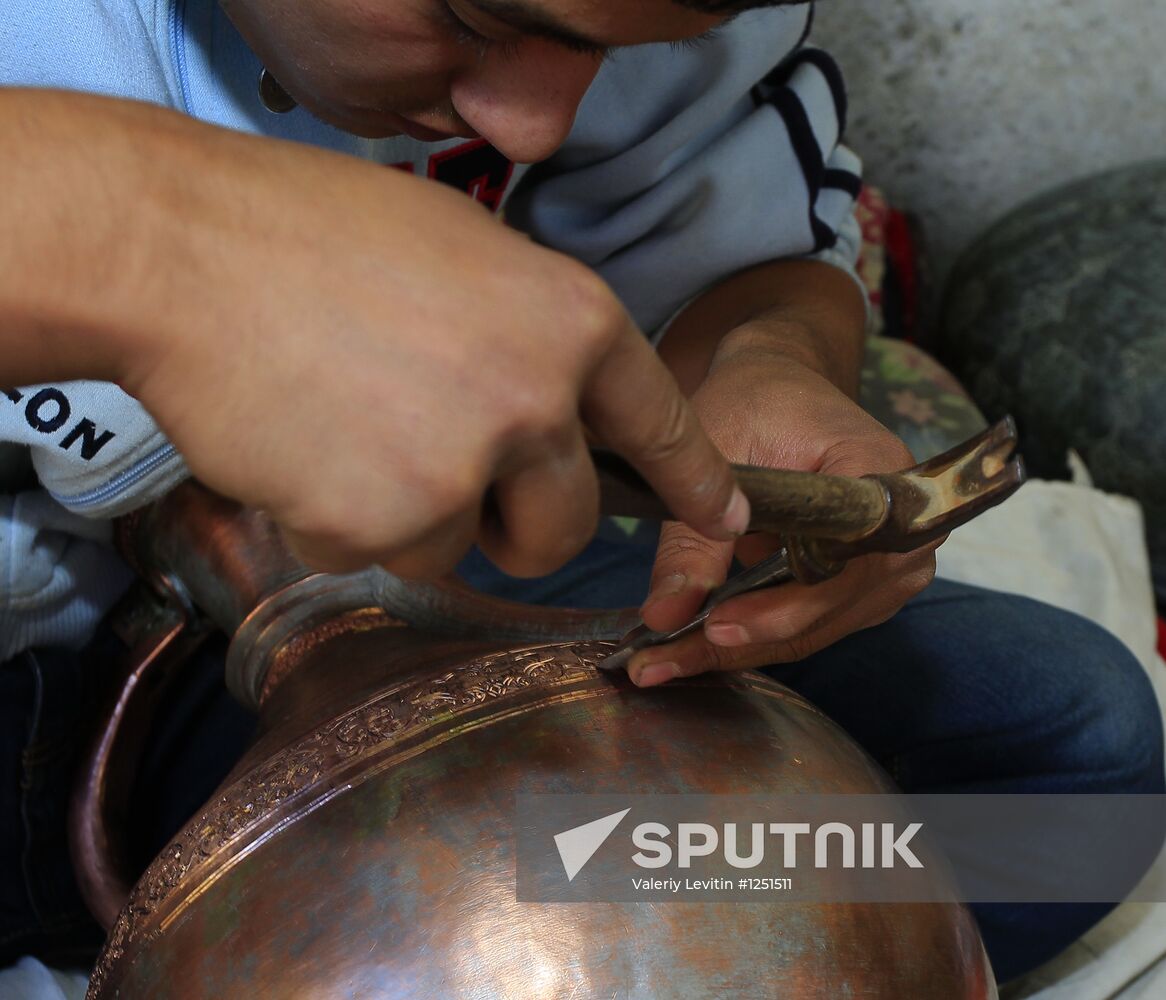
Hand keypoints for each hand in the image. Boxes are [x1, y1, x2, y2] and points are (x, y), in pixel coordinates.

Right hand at [14, 97, 747, 577]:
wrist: (186, 251)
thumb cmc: (316, 234)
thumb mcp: (463, 251)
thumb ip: (529, 336)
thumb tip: (558, 405)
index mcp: (571, 323)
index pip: (661, 424)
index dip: (694, 482)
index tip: (724, 524)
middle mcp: (537, 402)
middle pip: (565, 527)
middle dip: (517, 528)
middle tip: (449, 483)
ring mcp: (462, 469)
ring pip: (459, 551)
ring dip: (411, 518)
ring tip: (346, 430)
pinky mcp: (383, 525)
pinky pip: (376, 555)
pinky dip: (340, 522)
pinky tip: (302, 449)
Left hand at [628, 329, 936, 686]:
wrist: (783, 388)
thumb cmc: (757, 400)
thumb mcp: (718, 446)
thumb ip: (695, 533)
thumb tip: (665, 616)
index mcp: (883, 474)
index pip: (837, 563)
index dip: (777, 606)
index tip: (712, 627)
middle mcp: (906, 528)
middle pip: (827, 609)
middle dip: (742, 640)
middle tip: (661, 661)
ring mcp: (891, 564)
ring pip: (813, 628)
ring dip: (738, 648)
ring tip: (663, 660)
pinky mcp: (863, 585)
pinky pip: (808, 623)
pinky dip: (750, 636)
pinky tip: (689, 647)